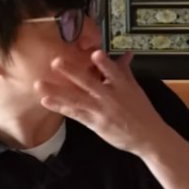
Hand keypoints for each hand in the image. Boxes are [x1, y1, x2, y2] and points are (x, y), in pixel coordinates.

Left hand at [35, 50, 171, 155]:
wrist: (148, 136)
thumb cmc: (141, 110)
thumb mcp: (134, 88)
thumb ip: (124, 70)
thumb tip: (125, 54)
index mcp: (123, 85)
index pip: (113, 71)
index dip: (104, 63)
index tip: (94, 53)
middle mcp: (110, 97)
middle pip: (89, 83)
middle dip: (72, 72)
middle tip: (56, 62)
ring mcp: (101, 110)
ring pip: (77, 98)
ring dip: (57, 91)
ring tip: (40, 84)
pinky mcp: (95, 122)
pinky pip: (75, 113)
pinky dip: (60, 107)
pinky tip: (46, 101)